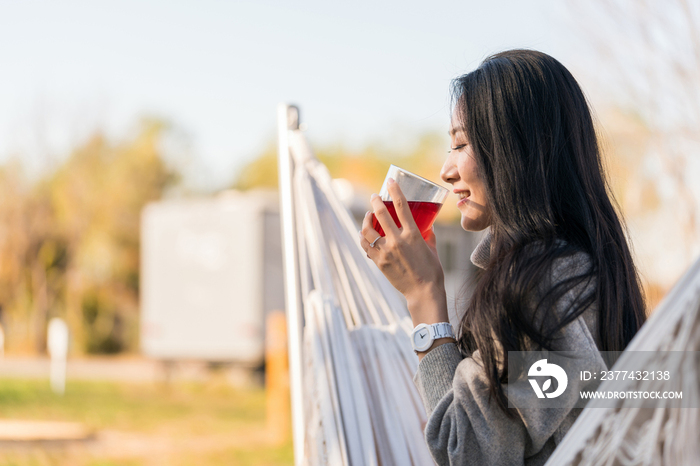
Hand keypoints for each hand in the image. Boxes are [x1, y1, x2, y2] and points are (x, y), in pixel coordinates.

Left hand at [359, 179, 448, 325]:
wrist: (423, 292)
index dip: (394, 190)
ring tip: (367, 216)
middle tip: (374, 197)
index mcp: (413, 234)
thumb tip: (428, 228)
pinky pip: (365, 246)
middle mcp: (397, 240)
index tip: (390, 182)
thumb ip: (429, 236)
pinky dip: (363, 238)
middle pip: (381, 214)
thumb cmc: (432, 271)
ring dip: (365, 220)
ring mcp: (386, 251)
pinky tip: (364, 234)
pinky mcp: (379, 262)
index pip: (402, 206)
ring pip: (367, 230)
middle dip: (375, 201)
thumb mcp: (433, 249)